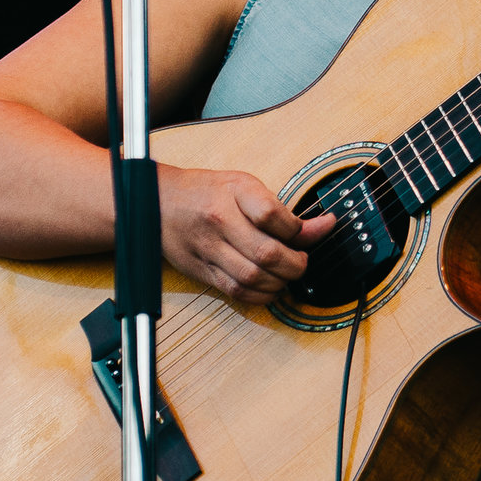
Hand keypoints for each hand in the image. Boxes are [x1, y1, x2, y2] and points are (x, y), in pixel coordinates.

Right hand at [156, 164, 337, 304]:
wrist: (158, 202)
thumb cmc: (205, 192)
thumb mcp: (245, 186)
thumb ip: (281, 209)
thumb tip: (323, 226)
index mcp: (233, 192)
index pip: (272, 215)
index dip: (300, 229)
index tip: (317, 228)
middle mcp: (219, 221)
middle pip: (266, 253)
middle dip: (295, 263)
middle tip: (301, 260)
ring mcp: (209, 249)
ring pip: (253, 278)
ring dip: (280, 282)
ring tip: (287, 273)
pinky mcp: (202, 271)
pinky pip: (237, 292)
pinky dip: (261, 295)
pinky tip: (269, 286)